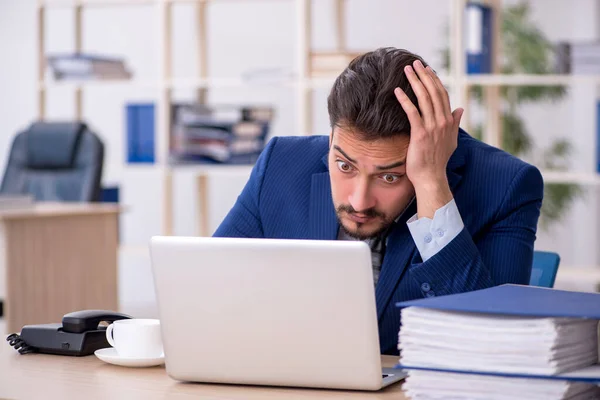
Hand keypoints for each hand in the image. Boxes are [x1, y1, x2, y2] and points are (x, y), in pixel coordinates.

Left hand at [394, 60, 463, 218]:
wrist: (432, 178)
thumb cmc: (438, 161)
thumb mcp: (451, 141)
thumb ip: (455, 124)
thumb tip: (460, 109)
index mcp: (449, 121)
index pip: (443, 95)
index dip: (434, 81)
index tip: (427, 70)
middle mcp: (442, 122)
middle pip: (433, 92)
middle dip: (424, 76)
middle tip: (414, 64)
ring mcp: (432, 127)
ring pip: (424, 99)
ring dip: (414, 82)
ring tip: (406, 71)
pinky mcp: (421, 134)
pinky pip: (412, 113)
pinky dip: (405, 100)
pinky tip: (397, 91)